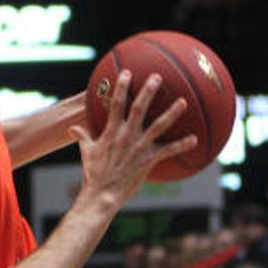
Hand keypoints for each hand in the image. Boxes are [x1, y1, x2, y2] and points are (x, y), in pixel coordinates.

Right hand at [70, 70, 196, 206]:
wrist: (101, 193)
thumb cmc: (93, 173)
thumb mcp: (86, 152)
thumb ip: (82, 137)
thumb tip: (72, 129)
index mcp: (111, 131)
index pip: (116, 104)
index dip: (121, 87)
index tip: (127, 73)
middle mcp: (125, 136)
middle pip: (139, 108)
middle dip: (148, 91)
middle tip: (157, 77)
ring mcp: (138, 148)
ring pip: (158, 126)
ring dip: (171, 113)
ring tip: (183, 102)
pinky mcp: (148, 161)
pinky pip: (168, 151)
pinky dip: (182, 145)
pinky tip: (194, 139)